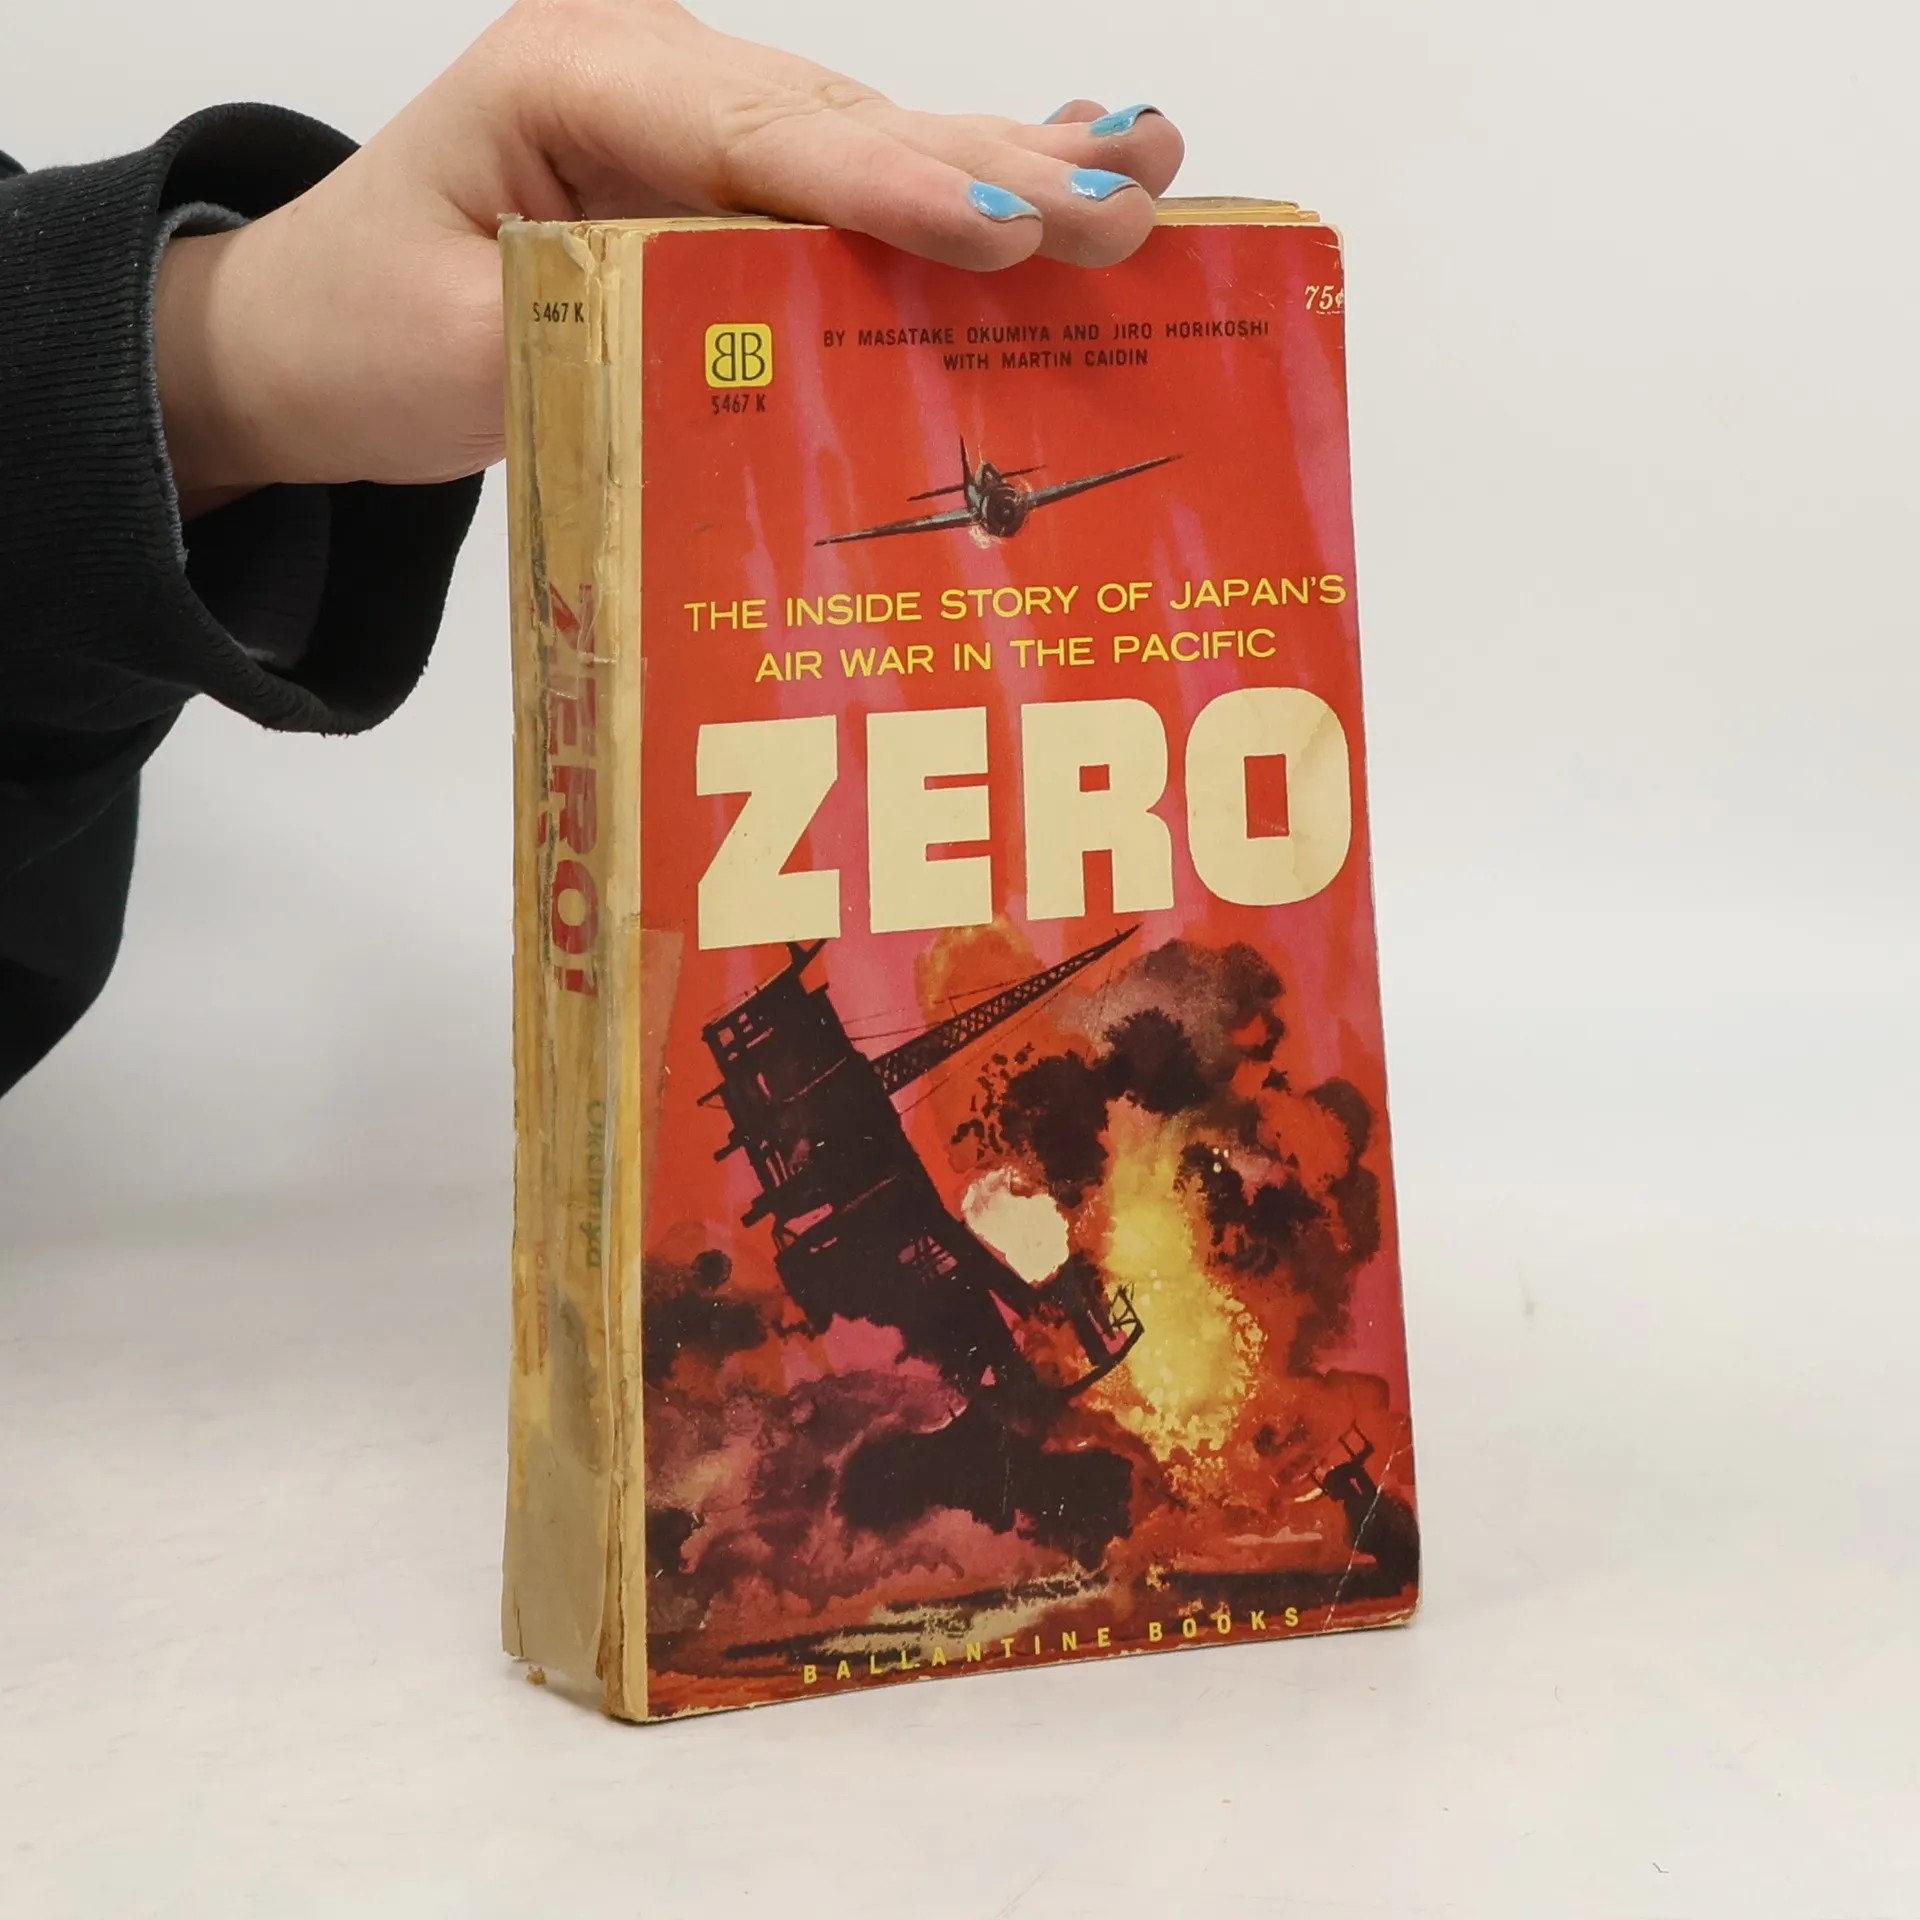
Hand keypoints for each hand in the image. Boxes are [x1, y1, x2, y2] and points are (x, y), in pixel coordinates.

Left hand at [153, 0, 1183, 504]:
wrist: (312, 333)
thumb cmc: (363, 330)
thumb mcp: (454, 352)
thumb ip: (599, 338)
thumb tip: (761, 355)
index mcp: (572, 85)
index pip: (752, 136)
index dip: (886, 185)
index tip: (1001, 229)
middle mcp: (655, 80)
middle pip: (845, 122)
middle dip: (996, 169)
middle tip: (1129, 205)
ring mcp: (700, 124)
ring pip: (875, 146)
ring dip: (1014, 173)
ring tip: (1146, 178)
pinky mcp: (727, 184)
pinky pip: (860, 187)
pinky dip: (970, 193)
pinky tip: (1075, 171)